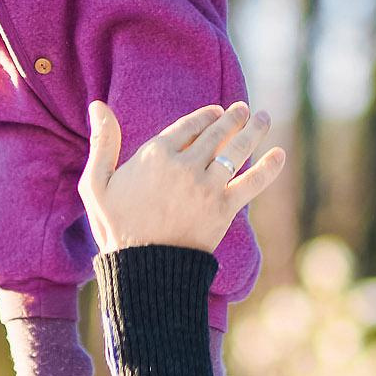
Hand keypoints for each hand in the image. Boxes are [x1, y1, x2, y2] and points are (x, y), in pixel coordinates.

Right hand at [79, 101, 282, 254]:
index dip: (206, 116)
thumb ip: (102, 143)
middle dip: (234, 117)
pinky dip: (269, 167)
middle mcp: (184, 165)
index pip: (189, 125)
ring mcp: (207, 186)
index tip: (216, 112)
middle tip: (244, 110)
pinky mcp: (224, 208)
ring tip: (263, 118)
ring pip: (237, 149)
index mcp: (155, 154)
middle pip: (216, 132)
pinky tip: (279, 154)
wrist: (142, 269)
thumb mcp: (96, 184)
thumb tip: (98, 105)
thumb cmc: (116, 227)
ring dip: (254, 130)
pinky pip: (252, 182)